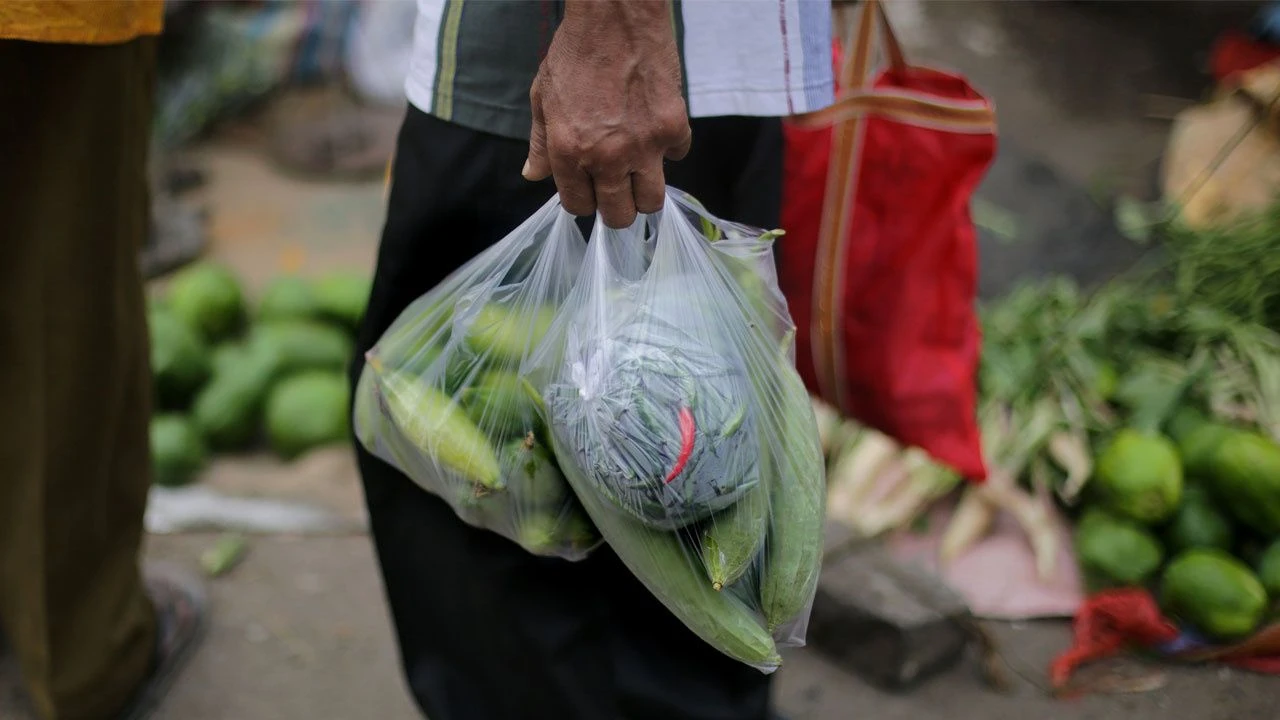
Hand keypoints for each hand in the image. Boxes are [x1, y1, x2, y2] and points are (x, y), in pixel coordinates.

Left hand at [524, 0, 691, 228]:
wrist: (615, 17)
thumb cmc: (575, 52)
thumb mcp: (543, 96)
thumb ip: (541, 142)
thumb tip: (532, 175)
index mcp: (568, 151)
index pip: (578, 206)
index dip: (584, 201)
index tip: (590, 189)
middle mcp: (607, 157)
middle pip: (619, 215)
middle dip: (617, 209)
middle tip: (618, 192)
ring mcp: (644, 146)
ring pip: (652, 202)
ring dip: (645, 193)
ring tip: (640, 174)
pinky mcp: (673, 128)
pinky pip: (678, 157)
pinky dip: (669, 148)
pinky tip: (656, 129)